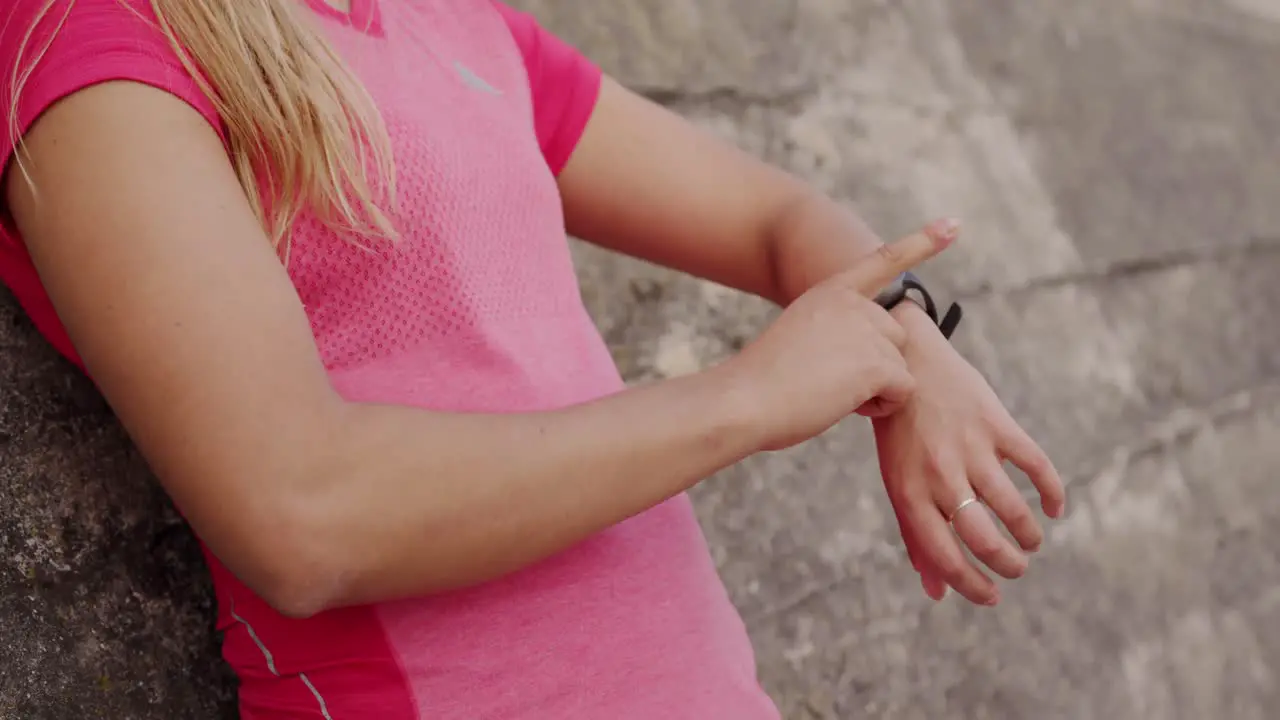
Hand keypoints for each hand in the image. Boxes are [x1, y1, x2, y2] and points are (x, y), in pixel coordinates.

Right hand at [725, 220, 957, 451]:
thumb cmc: (762, 383)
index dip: (922, 242)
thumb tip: (873, 363)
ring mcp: (868, 330)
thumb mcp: (800, 343)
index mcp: (830, 293)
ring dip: (875, 389)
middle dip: (876, 366)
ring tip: (828, 392)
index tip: (953, 226)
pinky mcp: (879, 362)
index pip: (883, 261)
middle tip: (829, 380)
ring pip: (900, 366)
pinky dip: (880, 406)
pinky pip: (903, 390)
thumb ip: (837, 339)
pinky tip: (841, 403)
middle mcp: (853, 304)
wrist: (744, 399)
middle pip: (896, 337)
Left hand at [875, 311, 1065, 605]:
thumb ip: (917, 537)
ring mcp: (970, 447)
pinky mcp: (996, 423)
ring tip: (1030, 543)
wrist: (906, 364)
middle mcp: (940, 474)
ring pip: (1012, 507)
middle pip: (982, 538)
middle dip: (1007, 564)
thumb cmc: (901, 436)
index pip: (944, 554)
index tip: (991, 597)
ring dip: (1028, 535)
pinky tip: (1054, 508)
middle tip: (1017, 568)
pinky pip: (1035, 464)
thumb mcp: (899, 483)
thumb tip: (937, 592)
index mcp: (910, 493)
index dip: (971, 584)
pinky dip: (1052, 491)